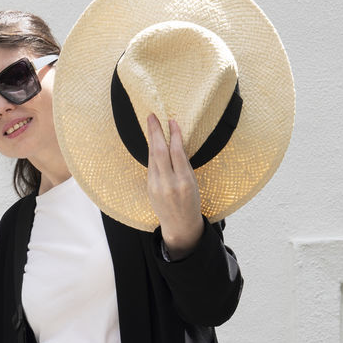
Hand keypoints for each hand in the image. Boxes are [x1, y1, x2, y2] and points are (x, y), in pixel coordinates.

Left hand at [146, 115, 203, 257]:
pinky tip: (151, 142)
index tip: (172, 121)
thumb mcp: (193, 183)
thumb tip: (175, 142)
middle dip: (155, 132)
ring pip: (152, 157)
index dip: (173, 135)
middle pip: (159, 152)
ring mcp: (156, 187)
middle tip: (152, 116)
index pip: (177, 152)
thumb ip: (183, 164)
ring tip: (150, 124)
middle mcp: (168, 184)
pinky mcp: (149, 188)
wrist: (180, 226)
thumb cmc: (191, 202)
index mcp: (184, 182)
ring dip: (150, 139)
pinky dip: (151, 152)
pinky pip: (150, 166)